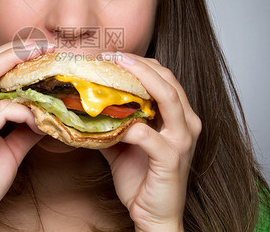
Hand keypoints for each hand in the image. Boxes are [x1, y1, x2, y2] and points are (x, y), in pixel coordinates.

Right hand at [0, 42, 51, 230]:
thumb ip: (25, 132)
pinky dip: (22, 110)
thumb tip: (46, 118)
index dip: (13, 53)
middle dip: (15, 47)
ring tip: (42, 59)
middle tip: (45, 43)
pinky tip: (38, 120)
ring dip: (15, 62)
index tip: (42, 48)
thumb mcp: (10, 152)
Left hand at [99, 53, 201, 231]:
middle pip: (166, 78)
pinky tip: (112, 123)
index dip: (139, 62)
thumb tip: (83, 104)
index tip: (111, 55)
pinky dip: (130, 125)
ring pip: (167, 97)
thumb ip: (112, 122)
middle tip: (109, 56)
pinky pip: (149, 135)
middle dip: (137, 63)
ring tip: (114, 70)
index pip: (163, 76)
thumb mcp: (123, 143)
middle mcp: (186, 122)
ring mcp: (181, 140)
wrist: (154, 215)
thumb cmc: (142, 178)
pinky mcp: (171, 158)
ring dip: (140, 79)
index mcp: (178, 115)